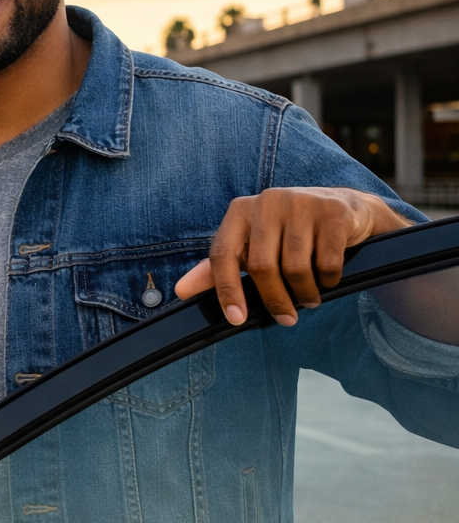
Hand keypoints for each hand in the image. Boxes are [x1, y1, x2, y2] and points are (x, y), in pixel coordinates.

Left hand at [175, 187, 410, 326]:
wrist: (342, 208)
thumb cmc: (287, 232)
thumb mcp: (250, 245)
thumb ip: (217, 268)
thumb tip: (181, 291)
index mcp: (240, 211)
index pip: (221, 254)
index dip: (226, 290)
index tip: (236, 319)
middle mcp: (266, 202)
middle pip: (261, 267)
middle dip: (274, 300)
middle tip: (287, 318)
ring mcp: (301, 204)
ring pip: (295, 268)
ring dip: (303, 294)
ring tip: (309, 299)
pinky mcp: (332, 213)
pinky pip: (326, 263)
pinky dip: (327, 280)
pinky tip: (327, 280)